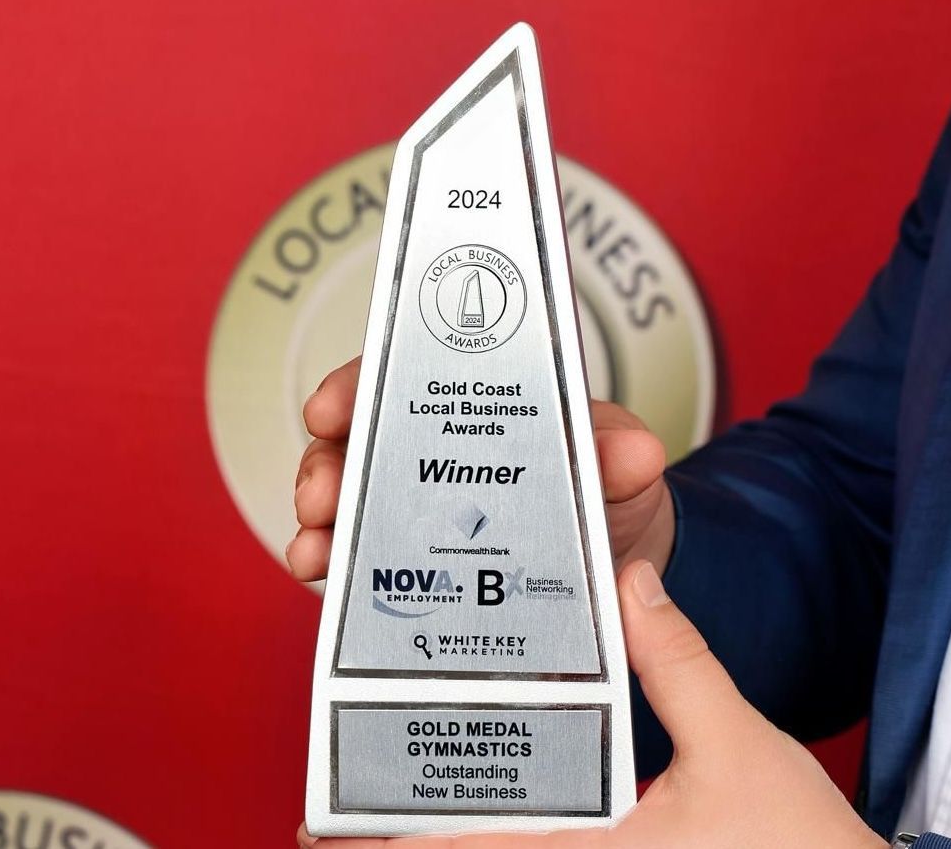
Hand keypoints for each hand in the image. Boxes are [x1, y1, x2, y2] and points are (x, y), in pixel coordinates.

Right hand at [287, 356, 674, 582]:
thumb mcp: (618, 460)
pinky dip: (338, 564)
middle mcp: (433, 449)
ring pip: (349, 501)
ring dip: (323, 521)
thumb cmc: (608, 487)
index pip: (400, 376)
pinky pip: (365, 558)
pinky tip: (325, 574)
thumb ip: (617, 452)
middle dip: (326, 465)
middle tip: (324, 494)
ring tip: (317, 546)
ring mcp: (419, 506)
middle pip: (357, 442)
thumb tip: (634, 453)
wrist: (621, 557)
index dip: (355, 385)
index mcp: (473, 406)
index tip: (330, 406)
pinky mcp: (418, 561)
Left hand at [296, 560, 886, 848]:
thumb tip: (633, 583)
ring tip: (406, 810)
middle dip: (404, 846)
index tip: (321, 831)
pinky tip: (505, 821)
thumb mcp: (741, 744)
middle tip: (343, 816)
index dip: (383, 846)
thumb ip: (678, 660)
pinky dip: (513, 844)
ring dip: (457, 842)